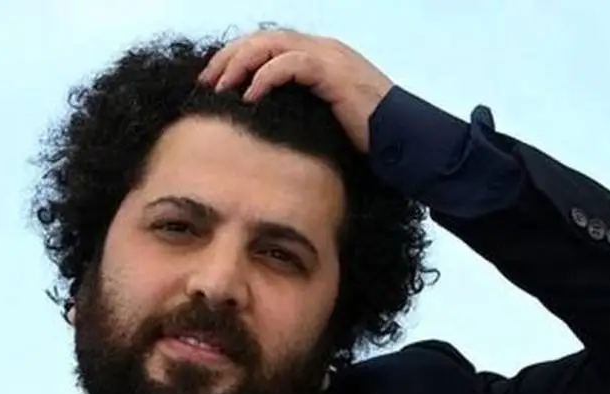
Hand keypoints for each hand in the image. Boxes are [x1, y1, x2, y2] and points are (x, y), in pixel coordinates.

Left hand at [198, 30, 393, 152]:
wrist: (403, 139)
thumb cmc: (368, 137)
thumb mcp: (325, 119)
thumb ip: (299, 109)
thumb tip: (265, 124)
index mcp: (319, 57)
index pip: (268, 45)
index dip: (237, 58)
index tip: (214, 82)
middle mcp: (322, 49)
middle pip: (263, 38)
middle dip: (230, 57)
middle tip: (206, 82)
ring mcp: (328, 56)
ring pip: (271, 44)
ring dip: (240, 64)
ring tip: (220, 88)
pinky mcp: (332, 71)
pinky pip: (289, 63)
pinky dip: (265, 77)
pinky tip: (250, 97)